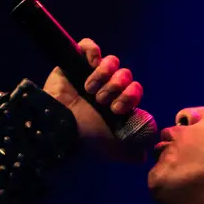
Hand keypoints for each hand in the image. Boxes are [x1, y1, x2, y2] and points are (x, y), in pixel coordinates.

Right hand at [43, 38, 145, 161]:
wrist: (60, 124)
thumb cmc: (85, 136)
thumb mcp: (112, 148)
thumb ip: (130, 152)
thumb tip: (143, 157)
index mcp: (116, 102)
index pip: (135, 89)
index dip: (130, 96)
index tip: (116, 110)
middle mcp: (106, 87)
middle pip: (126, 74)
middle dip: (116, 89)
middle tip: (102, 102)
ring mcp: (90, 73)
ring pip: (112, 61)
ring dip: (104, 76)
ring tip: (90, 90)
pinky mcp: (75, 61)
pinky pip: (90, 46)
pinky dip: (93, 52)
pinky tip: (90, 64)